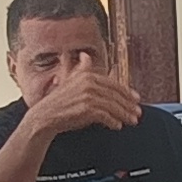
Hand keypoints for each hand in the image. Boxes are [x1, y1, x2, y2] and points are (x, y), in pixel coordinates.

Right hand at [24, 64, 140, 140]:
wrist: (44, 116)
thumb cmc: (59, 101)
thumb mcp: (69, 80)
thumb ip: (81, 69)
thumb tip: (86, 56)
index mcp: (87, 75)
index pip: (113, 84)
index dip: (127, 92)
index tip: (136, 99)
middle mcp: (88, 83)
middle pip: (116, 95)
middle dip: (129, 105)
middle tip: (137, 113)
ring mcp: (87, 96)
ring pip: (113, 106)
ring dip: (124, 115)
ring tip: (131, 121)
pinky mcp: (86, 109)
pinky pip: (105, 116)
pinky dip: (113, 121)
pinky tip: (117, 126)